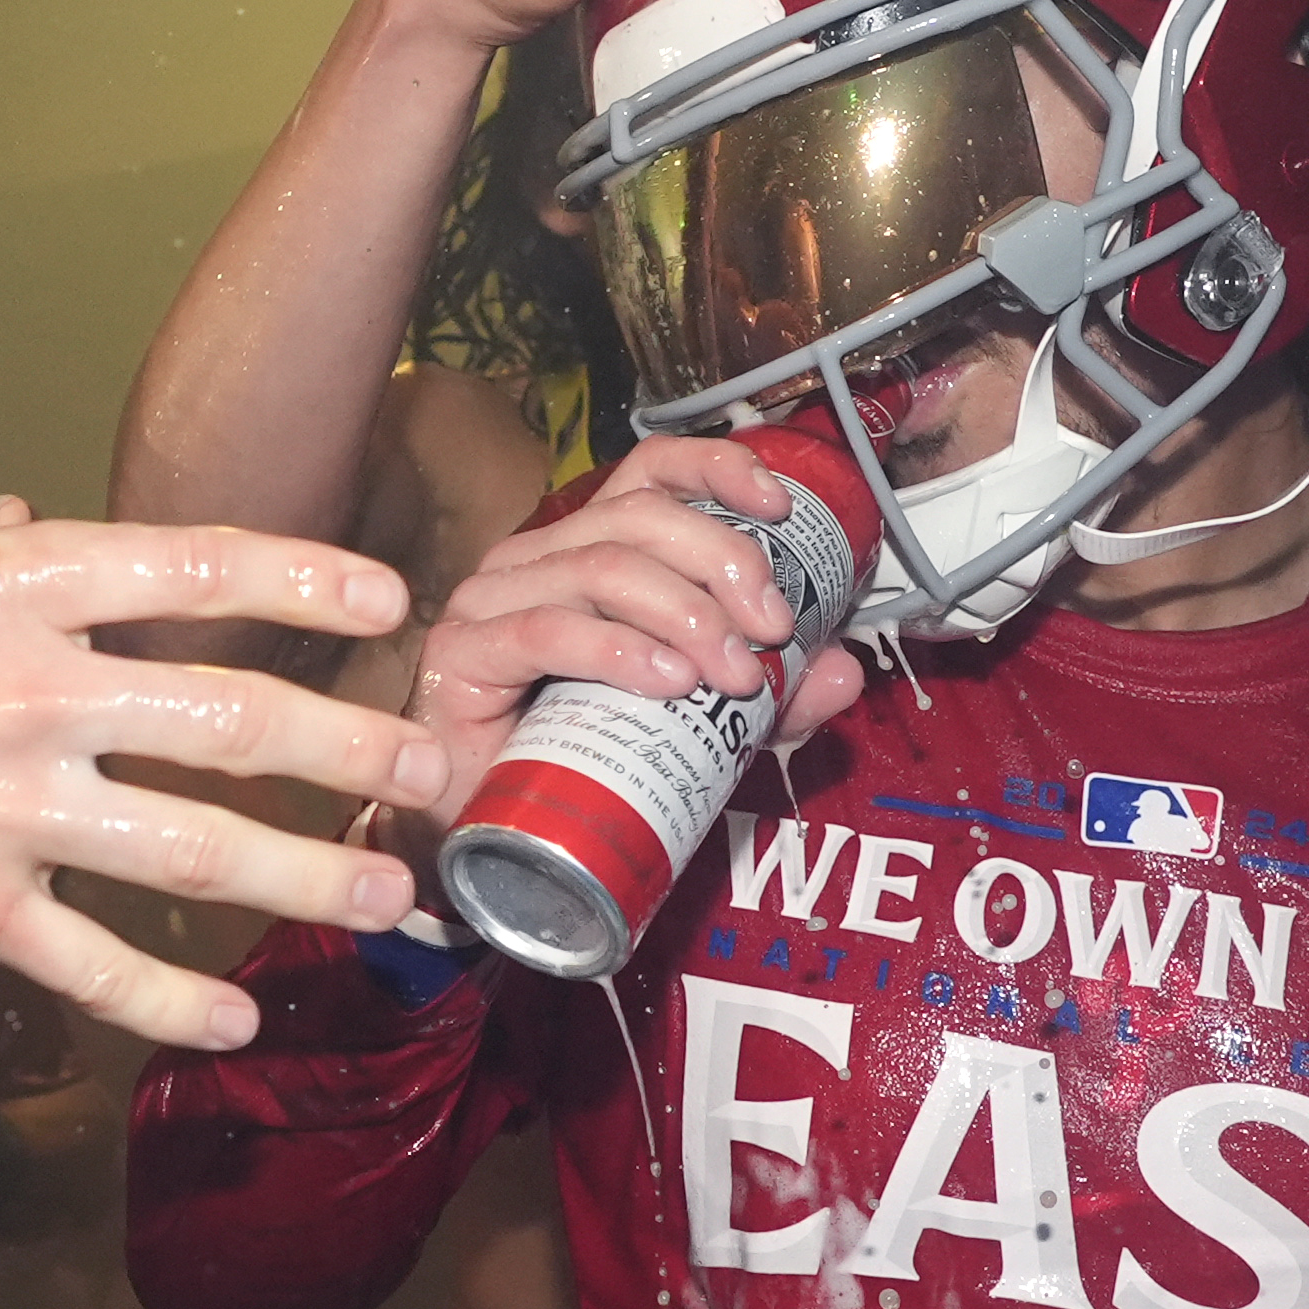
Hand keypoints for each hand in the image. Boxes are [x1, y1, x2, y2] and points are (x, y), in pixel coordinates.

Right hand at [0, 503, 449, 1050]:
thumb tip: (42, 523)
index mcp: (10, 589)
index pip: (192, 568)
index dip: (305, 580)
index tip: (389, 602)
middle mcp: (26, 690)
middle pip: (235, 719)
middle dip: (355, 751)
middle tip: (432, 773)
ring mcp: (5, 807)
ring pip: (201, 850)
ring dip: (313, 880)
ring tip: (390, 900)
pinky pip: (103, 966)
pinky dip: (180, 999)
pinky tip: (240, 1015)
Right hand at [400, 436, 867, 821]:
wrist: (491, 838)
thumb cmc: (583, 761)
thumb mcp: (702, 722)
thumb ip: (772, 697)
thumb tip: (845, 672)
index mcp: (588, 548)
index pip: (650, 472)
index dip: (717, 470)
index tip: (781, 509)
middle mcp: (536, 556)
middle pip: (638, 517)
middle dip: (722, 563)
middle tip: (772, 633)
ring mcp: (491, 599)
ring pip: (601, 568)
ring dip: (684, 614)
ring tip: (733, 675)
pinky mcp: (463, 654)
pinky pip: (546, 631)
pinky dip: (616, 649)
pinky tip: (667, 681)